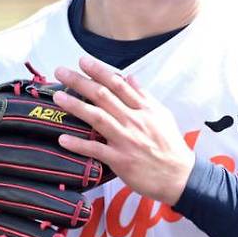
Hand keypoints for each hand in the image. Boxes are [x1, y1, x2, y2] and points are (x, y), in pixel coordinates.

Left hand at [52, 56, 195, 205]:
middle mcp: (133, 120)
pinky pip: (96, 150)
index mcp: (144, 108)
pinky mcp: (120, 160)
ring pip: (97, 118)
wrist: (179, 175)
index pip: (118, 84)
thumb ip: (144, 96)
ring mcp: (126, 140)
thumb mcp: (162, 114)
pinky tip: (63, 138)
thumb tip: (130, 77)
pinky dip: (79, 144)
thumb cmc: (170, 144)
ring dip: (76, 106)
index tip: (83, 61)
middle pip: (103, 96)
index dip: (99, 70)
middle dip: (80, 81)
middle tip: (61, 71)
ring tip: (58, 96)